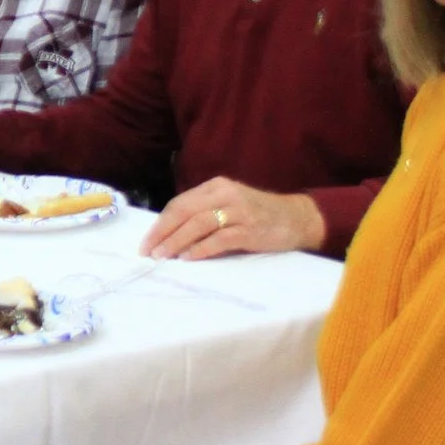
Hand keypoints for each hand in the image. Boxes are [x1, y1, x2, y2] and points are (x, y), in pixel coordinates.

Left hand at [142, 178, 323, 259]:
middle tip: (148, 252)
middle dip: (163, 233)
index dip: (160, 223)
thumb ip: (204, 213)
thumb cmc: (258, 215)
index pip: (180, 203)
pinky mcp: (250, 229)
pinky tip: (189, 258)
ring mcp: (239, 211)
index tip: (146, 242)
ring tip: (163, 256)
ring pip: (198, 224)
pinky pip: (220, 238)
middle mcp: (225, 194)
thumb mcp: (229, 205)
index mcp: (216, 186)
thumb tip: (170, 235)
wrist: (297, 218)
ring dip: (177, 241)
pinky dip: (201, 248)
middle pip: (184, 211)